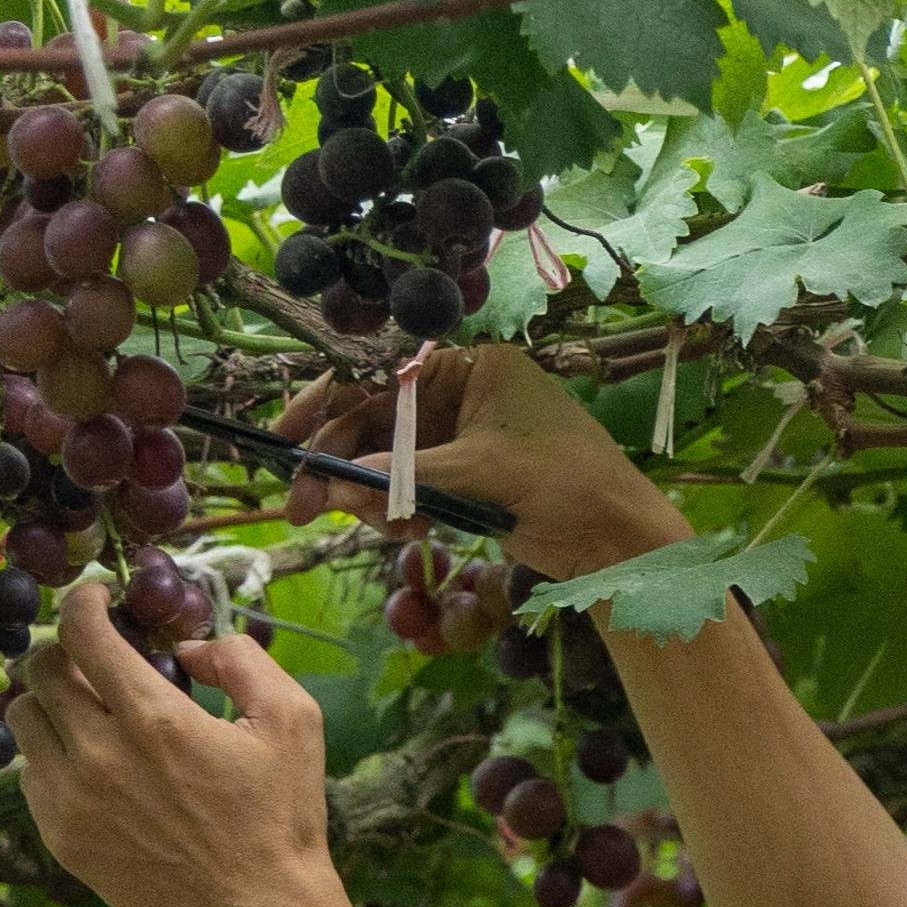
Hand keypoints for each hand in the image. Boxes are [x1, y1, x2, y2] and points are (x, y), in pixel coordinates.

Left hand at [9, 582, 355, 906]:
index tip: (94, 600)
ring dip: (50, 704)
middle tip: (95, 662)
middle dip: (66, 652)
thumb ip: (241, 660)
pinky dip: (52, 759)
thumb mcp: (293, 722)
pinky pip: (30, 776)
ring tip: (87, 715)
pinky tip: (94, 769)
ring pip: (22, 721)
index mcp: (154, 718)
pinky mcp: (61, 838)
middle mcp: (99, 754)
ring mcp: (72, 800)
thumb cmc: (281, 818)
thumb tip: (189, 646)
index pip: (81, 632)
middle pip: (39, 670)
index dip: (82, 602)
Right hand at [261, 345, 683, 580]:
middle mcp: (462, 392)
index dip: (326, 404)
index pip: (381, 374)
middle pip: (375, 419)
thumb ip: (405, 475)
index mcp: (471, 366)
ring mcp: (463, 436)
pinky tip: (407, 530)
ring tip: (378, 526)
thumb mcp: (481, 474)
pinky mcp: (467, 476)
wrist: (621, 540)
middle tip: (303, 506)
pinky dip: (397, 508)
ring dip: (368, 493)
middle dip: (338, 462)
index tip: (285, 440)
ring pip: (387, 458)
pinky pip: (410, 485)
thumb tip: (334, 479)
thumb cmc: (567, 485)